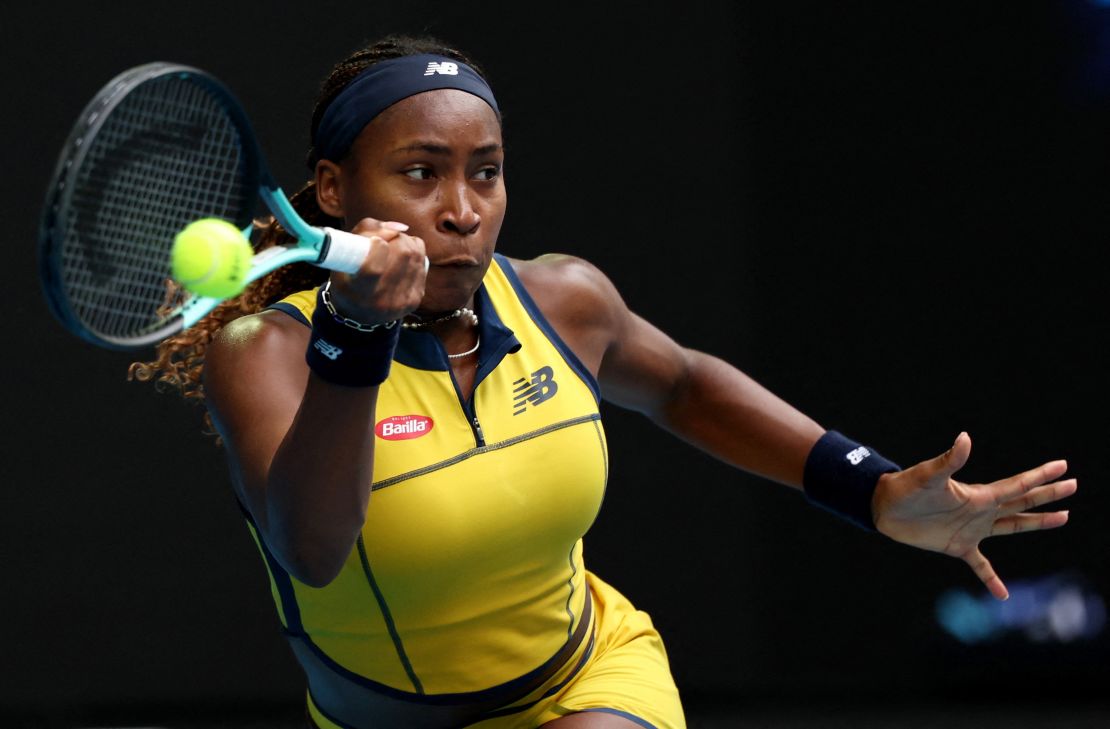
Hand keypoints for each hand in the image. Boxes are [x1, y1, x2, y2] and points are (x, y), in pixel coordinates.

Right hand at [327, 218, 426, 325]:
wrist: (360, 314)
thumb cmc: (348, 278)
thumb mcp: (342, 256)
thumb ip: (366, 231)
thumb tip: (400, 228)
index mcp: (359, 292)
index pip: (374, 267)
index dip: (378, 244)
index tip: (375, 240)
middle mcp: (382, 300)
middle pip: (402, 254)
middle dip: (397, 238)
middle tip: (388, 238)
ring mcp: (401, 302)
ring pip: (416, 256)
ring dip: (408, 242)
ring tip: (396, 244)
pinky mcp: (415, 300)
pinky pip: (423, 264)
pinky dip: (416, 252)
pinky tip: (405, 255)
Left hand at [872, 432, 1075, 600]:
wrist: (883, 508)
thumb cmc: (904, 489)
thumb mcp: (928, 475)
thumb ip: (949, 460)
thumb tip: (965, 437)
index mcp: (978, 495)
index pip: (1016, 485)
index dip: (1040, 477)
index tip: (1063, 468)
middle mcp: (980, 510)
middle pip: (1022, 502)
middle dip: (1048, 495)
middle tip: (1074, 485)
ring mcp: (972, 529)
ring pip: (1012, 526)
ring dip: (1036, 522)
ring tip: (1063, 517)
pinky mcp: (957, 546)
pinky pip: (980, 565)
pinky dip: (991, 578)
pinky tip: (1003, 594)